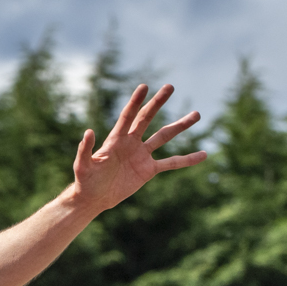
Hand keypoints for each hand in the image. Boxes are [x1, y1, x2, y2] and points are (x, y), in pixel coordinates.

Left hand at [72, 84, 206, 211]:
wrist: (94, 199)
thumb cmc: (85, 181)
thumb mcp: (83, 166)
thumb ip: (85, 149)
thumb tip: (88, 131)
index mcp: (116, 140)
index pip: (128, 116)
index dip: (135, 102)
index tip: (144, 86)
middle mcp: (131, 143)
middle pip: (147, 119)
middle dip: (158, 103)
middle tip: (170, 86)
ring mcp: (141, 155)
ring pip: (164, 137)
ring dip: (180, 126)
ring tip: (197, 114)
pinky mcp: (148, 170)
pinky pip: (171, 163)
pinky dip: (187, 160)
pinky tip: (203, 155)